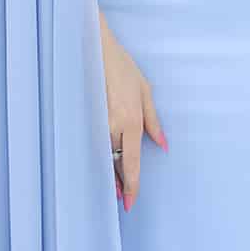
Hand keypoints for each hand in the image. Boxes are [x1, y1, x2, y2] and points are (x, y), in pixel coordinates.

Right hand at [99, 16, 166, 211]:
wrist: (95, 48)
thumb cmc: (122, 67)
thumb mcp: (146, 91)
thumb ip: (154, 122)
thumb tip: (163, 145)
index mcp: (131, 120)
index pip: (130, 162)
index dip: (131, 184)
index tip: (130, 202)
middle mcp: (113, 125)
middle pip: (114, 163)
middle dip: (117, 183)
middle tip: (120, 199)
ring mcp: (97, 122)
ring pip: (102, 156)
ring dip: (107, 172)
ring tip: (111, 187)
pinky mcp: (85, 117)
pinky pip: (92, 143)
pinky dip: (98, 155)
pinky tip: (99, 163)